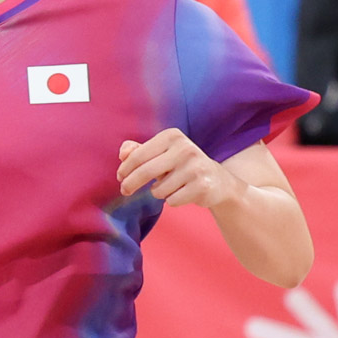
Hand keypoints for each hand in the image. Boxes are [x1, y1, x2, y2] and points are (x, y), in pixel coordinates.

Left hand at [116, 128, 243, 207]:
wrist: (218, 181)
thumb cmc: (181, 166)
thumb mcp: (160, 154)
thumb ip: (138, 151)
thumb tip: (122, 153)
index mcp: (172, 136)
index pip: (138, 154)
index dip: (125, 168)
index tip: (119, 177)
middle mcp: (185, 148)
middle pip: (145, 172)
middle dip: (130, 184)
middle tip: (124, 191)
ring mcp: (195, 167)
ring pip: (158, 190)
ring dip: (159, 192)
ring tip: (172, 186)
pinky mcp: (202, 185)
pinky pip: (171, 200)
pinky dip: (172, 200)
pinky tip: (183, 193)